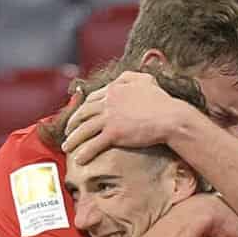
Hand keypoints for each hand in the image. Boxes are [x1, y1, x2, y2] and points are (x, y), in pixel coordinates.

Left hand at [62, 70, 192, 159]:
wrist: (171, 118)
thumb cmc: (162, 101)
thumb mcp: (146, 80)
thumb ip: (130, 77)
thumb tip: (121, 78)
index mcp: (114, 89)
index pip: (92, 99)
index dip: (82, 108)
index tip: (78, 116)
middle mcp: (109, 101)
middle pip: (84, 113)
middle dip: (73, 123)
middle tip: (67, 132)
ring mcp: (110, 117)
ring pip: (85, 129)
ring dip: (73, 139)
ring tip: (67, 147)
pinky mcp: (114, 133)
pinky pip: (94, 144)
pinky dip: (85, 152)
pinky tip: (79, 159)